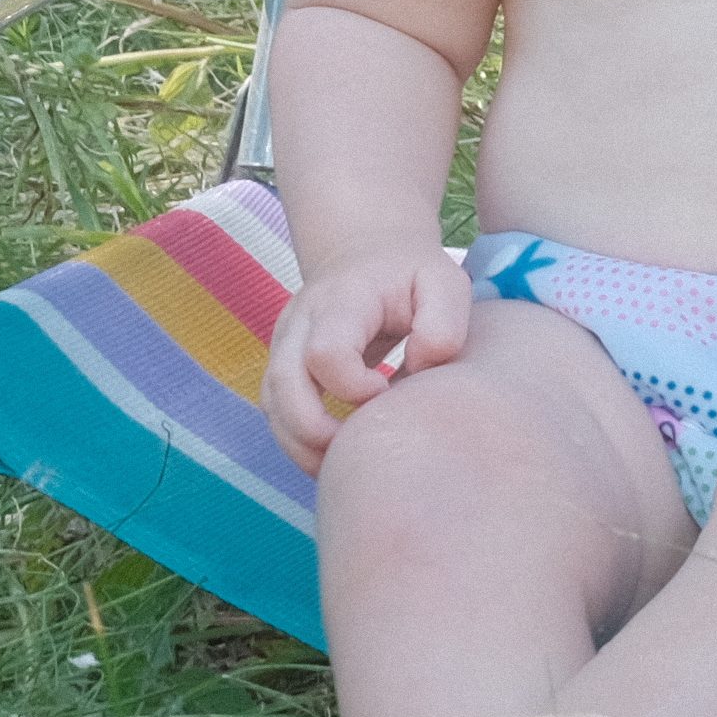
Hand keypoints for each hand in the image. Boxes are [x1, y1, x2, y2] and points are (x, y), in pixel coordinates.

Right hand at [262, 245, 471, 474]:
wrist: (368, 255)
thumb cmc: (410, 276)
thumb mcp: (444, 282)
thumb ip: (442, 325)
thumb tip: (419, 371)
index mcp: (341, 301)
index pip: (325, 353)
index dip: (354, 388)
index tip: (387, 393)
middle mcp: (300, 322)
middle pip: (283, 386)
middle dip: (314, 431)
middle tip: (357, 447)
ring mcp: (284, 344)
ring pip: (273, 406)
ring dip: (302, 445)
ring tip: (344, 461)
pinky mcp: (282, 365)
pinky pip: (276, 413)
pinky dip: (298, 442)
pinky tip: (332, 454)